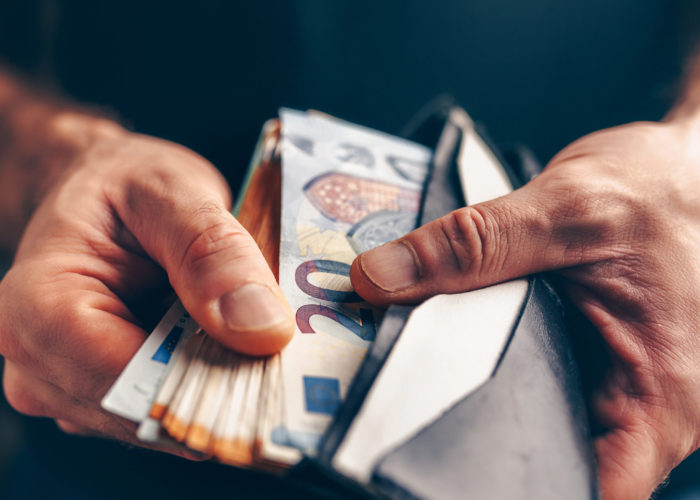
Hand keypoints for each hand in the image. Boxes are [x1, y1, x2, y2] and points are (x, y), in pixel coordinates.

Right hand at [0, 122, 293, 448]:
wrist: (103, 192)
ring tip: (257, 345)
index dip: (208, 385)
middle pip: (145, 412)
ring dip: (219, 391)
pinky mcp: (102, 394)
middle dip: (222, 391)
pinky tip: (233, 352)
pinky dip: (207, 389)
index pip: (126, 381)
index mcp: (38, 308)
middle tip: (287, 359)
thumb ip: (213, 254)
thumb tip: (261, 329)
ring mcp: (67, 388)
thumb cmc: (124, 184)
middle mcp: (38, 364)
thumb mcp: (173, 193)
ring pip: (160, 422)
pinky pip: (163, 412)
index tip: (279, 371)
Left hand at [351, 120, 699, 498]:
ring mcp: (619, 390)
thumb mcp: (565, 211)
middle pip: (546, 456)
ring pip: (533, 418)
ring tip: (431, 364)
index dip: (507, 484)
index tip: (435, 460)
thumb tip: (380, 279)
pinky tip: (458, 340)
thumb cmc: (659, 191)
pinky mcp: (592, 366)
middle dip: (477, 430)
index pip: (587, 489)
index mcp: (660, 395)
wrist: (685, 169)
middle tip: (408, 399)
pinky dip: (491, 364)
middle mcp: (642, 407)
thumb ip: (471, 246)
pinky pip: (533, 383)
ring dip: (481, 395)